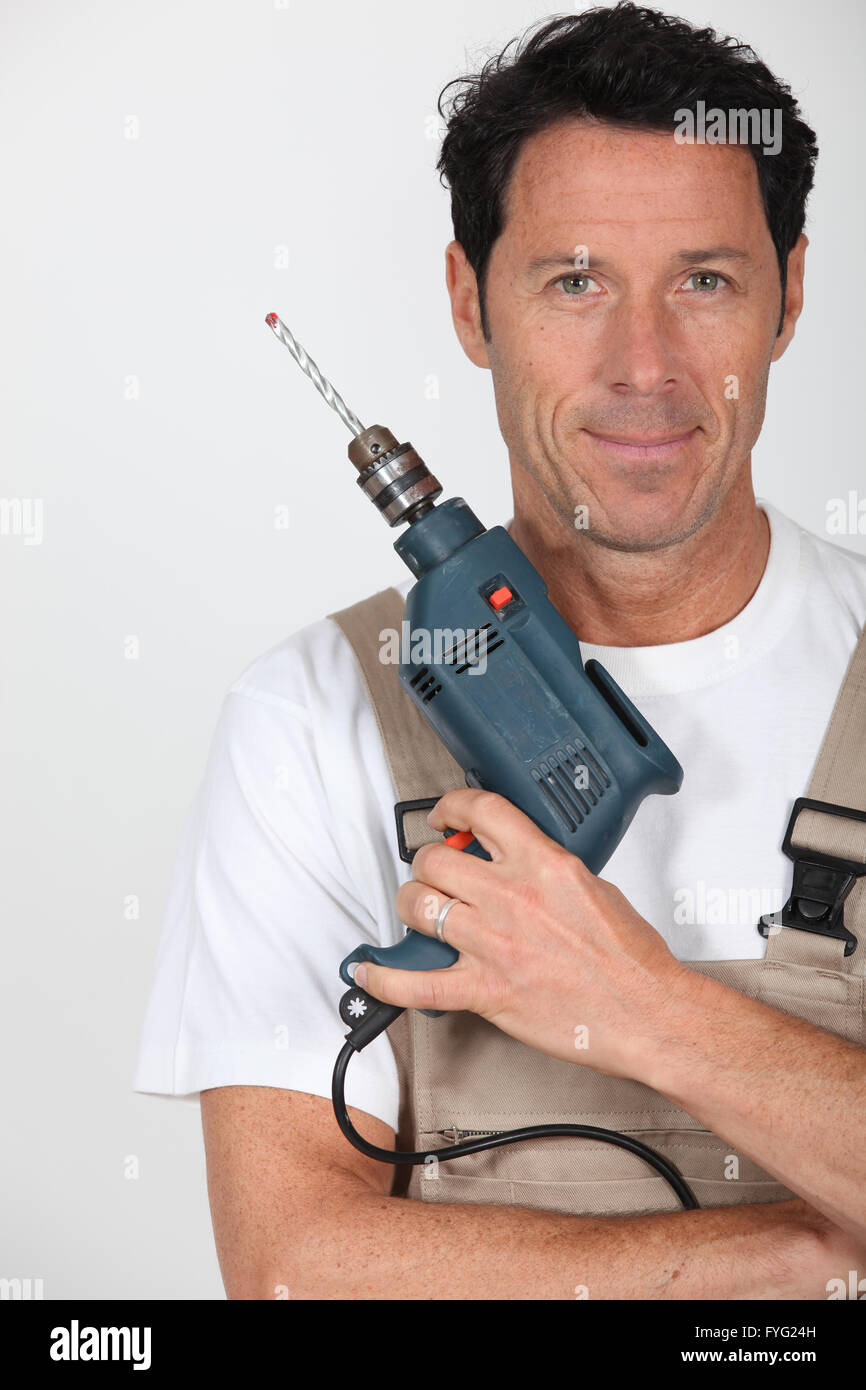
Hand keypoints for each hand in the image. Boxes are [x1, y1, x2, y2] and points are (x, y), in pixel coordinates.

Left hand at [355, 787, 687, 1078]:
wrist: (646, 1012)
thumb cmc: (630, 959)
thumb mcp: (594, 886)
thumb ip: (548, 869)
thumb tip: (519, 863)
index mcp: (543, 864)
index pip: (481, 811)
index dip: (450, 807)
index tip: (445, 817)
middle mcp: (512, 897)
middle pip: (434, 861)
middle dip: (426, 864)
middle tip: (433, 873)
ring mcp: (493, 943)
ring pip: (417, 907)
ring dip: (411, 907)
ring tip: (418, 912)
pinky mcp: (485, 990)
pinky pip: (416, 983)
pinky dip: (385, 978)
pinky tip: (370, 970)